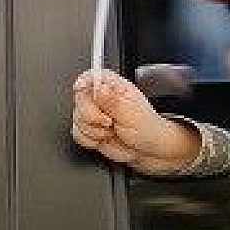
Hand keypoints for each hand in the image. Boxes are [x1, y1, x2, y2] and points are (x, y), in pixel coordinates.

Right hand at [70, 69, 201, 175]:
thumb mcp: (132, 113)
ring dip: (93, 131)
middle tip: (109, 122)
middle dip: (91, 116)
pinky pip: (78, 134)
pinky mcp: (92, 130)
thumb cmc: (149, 130)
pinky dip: (89, 140)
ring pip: (77, 119)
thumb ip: (111, 100)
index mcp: (114, 87)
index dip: (84, 84)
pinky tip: (103, 140)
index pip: (90, 77)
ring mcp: (96, 115)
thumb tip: (96, 87)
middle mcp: (103, 99)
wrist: (152, 152)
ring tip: (111, 132)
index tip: (85, 95)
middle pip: (79, 100)